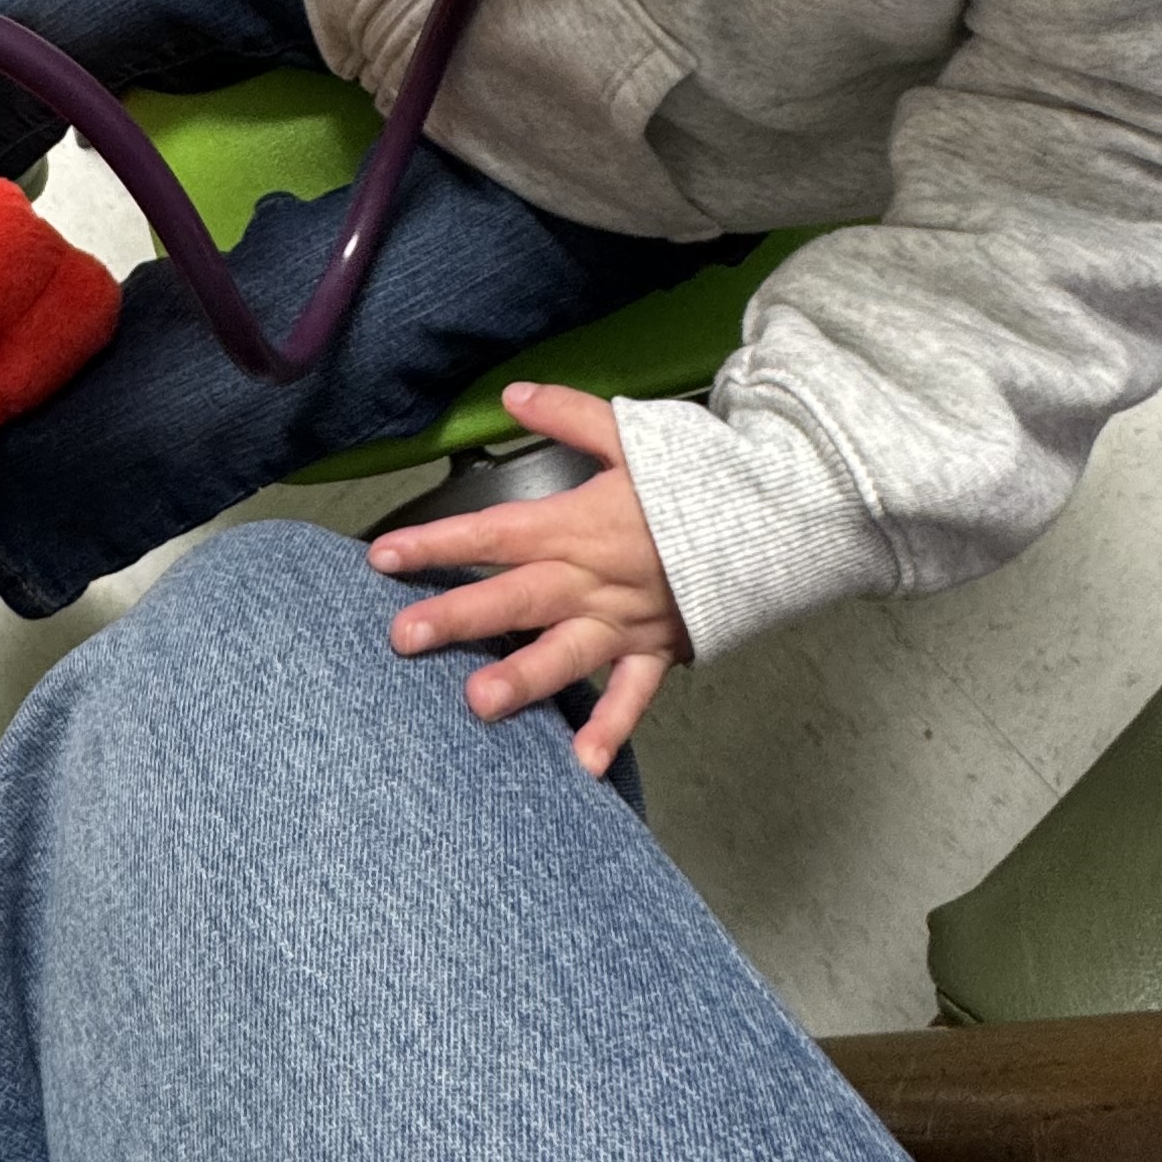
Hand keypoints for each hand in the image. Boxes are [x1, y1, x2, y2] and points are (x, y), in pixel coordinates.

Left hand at [366, 380, 687, 775]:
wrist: (779, 515)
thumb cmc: (703, 475)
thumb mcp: (635, 433)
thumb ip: (569, 414)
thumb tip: (512, 395)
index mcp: (580, 523)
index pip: (494, 531)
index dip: (438, 542)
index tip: (383, 556)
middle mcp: (595, 577)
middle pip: (515, 596)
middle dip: (457, 616)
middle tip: (403, 638)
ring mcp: (626, 620)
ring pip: (566, 652)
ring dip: (523, 677)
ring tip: (477, 702)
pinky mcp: (660, 648)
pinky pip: (633, 693)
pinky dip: (610, 727)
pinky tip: (581, 766)